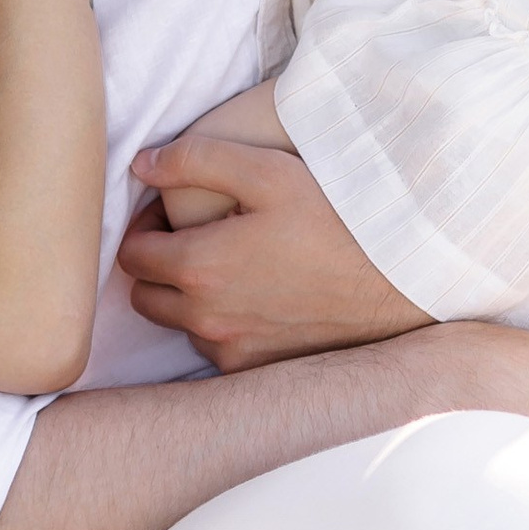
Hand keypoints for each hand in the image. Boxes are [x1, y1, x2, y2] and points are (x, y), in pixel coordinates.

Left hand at [123, 137, 427, 369]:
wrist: (396, 281)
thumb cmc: (335, 220)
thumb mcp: (269, 171)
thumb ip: (196, 159)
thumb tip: (141, 165)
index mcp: (199, 266)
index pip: (132, 255)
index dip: (143, 229)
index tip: (167, 217)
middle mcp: (206, 317)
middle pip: (144, 296)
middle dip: (156, 267)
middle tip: (189, 240)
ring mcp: (231, 349)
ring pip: (179, 325)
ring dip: (187, 299)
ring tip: (226, 268)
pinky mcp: (256, 370)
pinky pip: (216, 348)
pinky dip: (221, 326)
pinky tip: (253, 299)